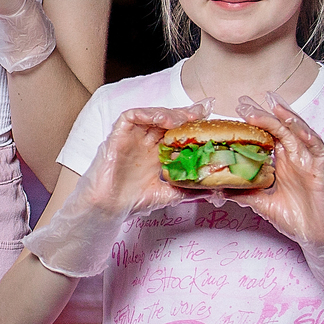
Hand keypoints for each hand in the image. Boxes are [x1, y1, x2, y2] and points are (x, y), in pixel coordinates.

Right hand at [84, 103, 214, 215]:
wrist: (107, 209)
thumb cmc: (131, 202)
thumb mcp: (168, 194)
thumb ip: (189, 190)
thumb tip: (215, 190)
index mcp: (156, 153)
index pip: (175, 132)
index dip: (190, 123)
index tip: (208, 117)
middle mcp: (145, 142)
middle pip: (166, 120)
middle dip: (183, 115)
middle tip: (200, 114)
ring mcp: (131, 138)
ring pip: (150, 115)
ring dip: (168, 113)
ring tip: (182, 119)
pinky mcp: (117, 136)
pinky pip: (130, 117)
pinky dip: (146, 114)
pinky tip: (161, 120)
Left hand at [223, 93, 323, 303]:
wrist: (316, 236)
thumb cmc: (295, 217)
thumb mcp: (262, 203)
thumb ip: (244, 193)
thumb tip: (219, 189)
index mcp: (282, 162)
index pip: (267, 136)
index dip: (254, 124)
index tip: (237, 111)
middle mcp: (295, 157)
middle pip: (280, 129)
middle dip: (264, 115)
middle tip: (245, 102)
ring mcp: (309, 162)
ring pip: (299, 133)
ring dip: (286, 119)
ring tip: (272, 105)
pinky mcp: (322, 170)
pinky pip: (318, 150)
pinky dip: (310, 138)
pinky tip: (300, 129)